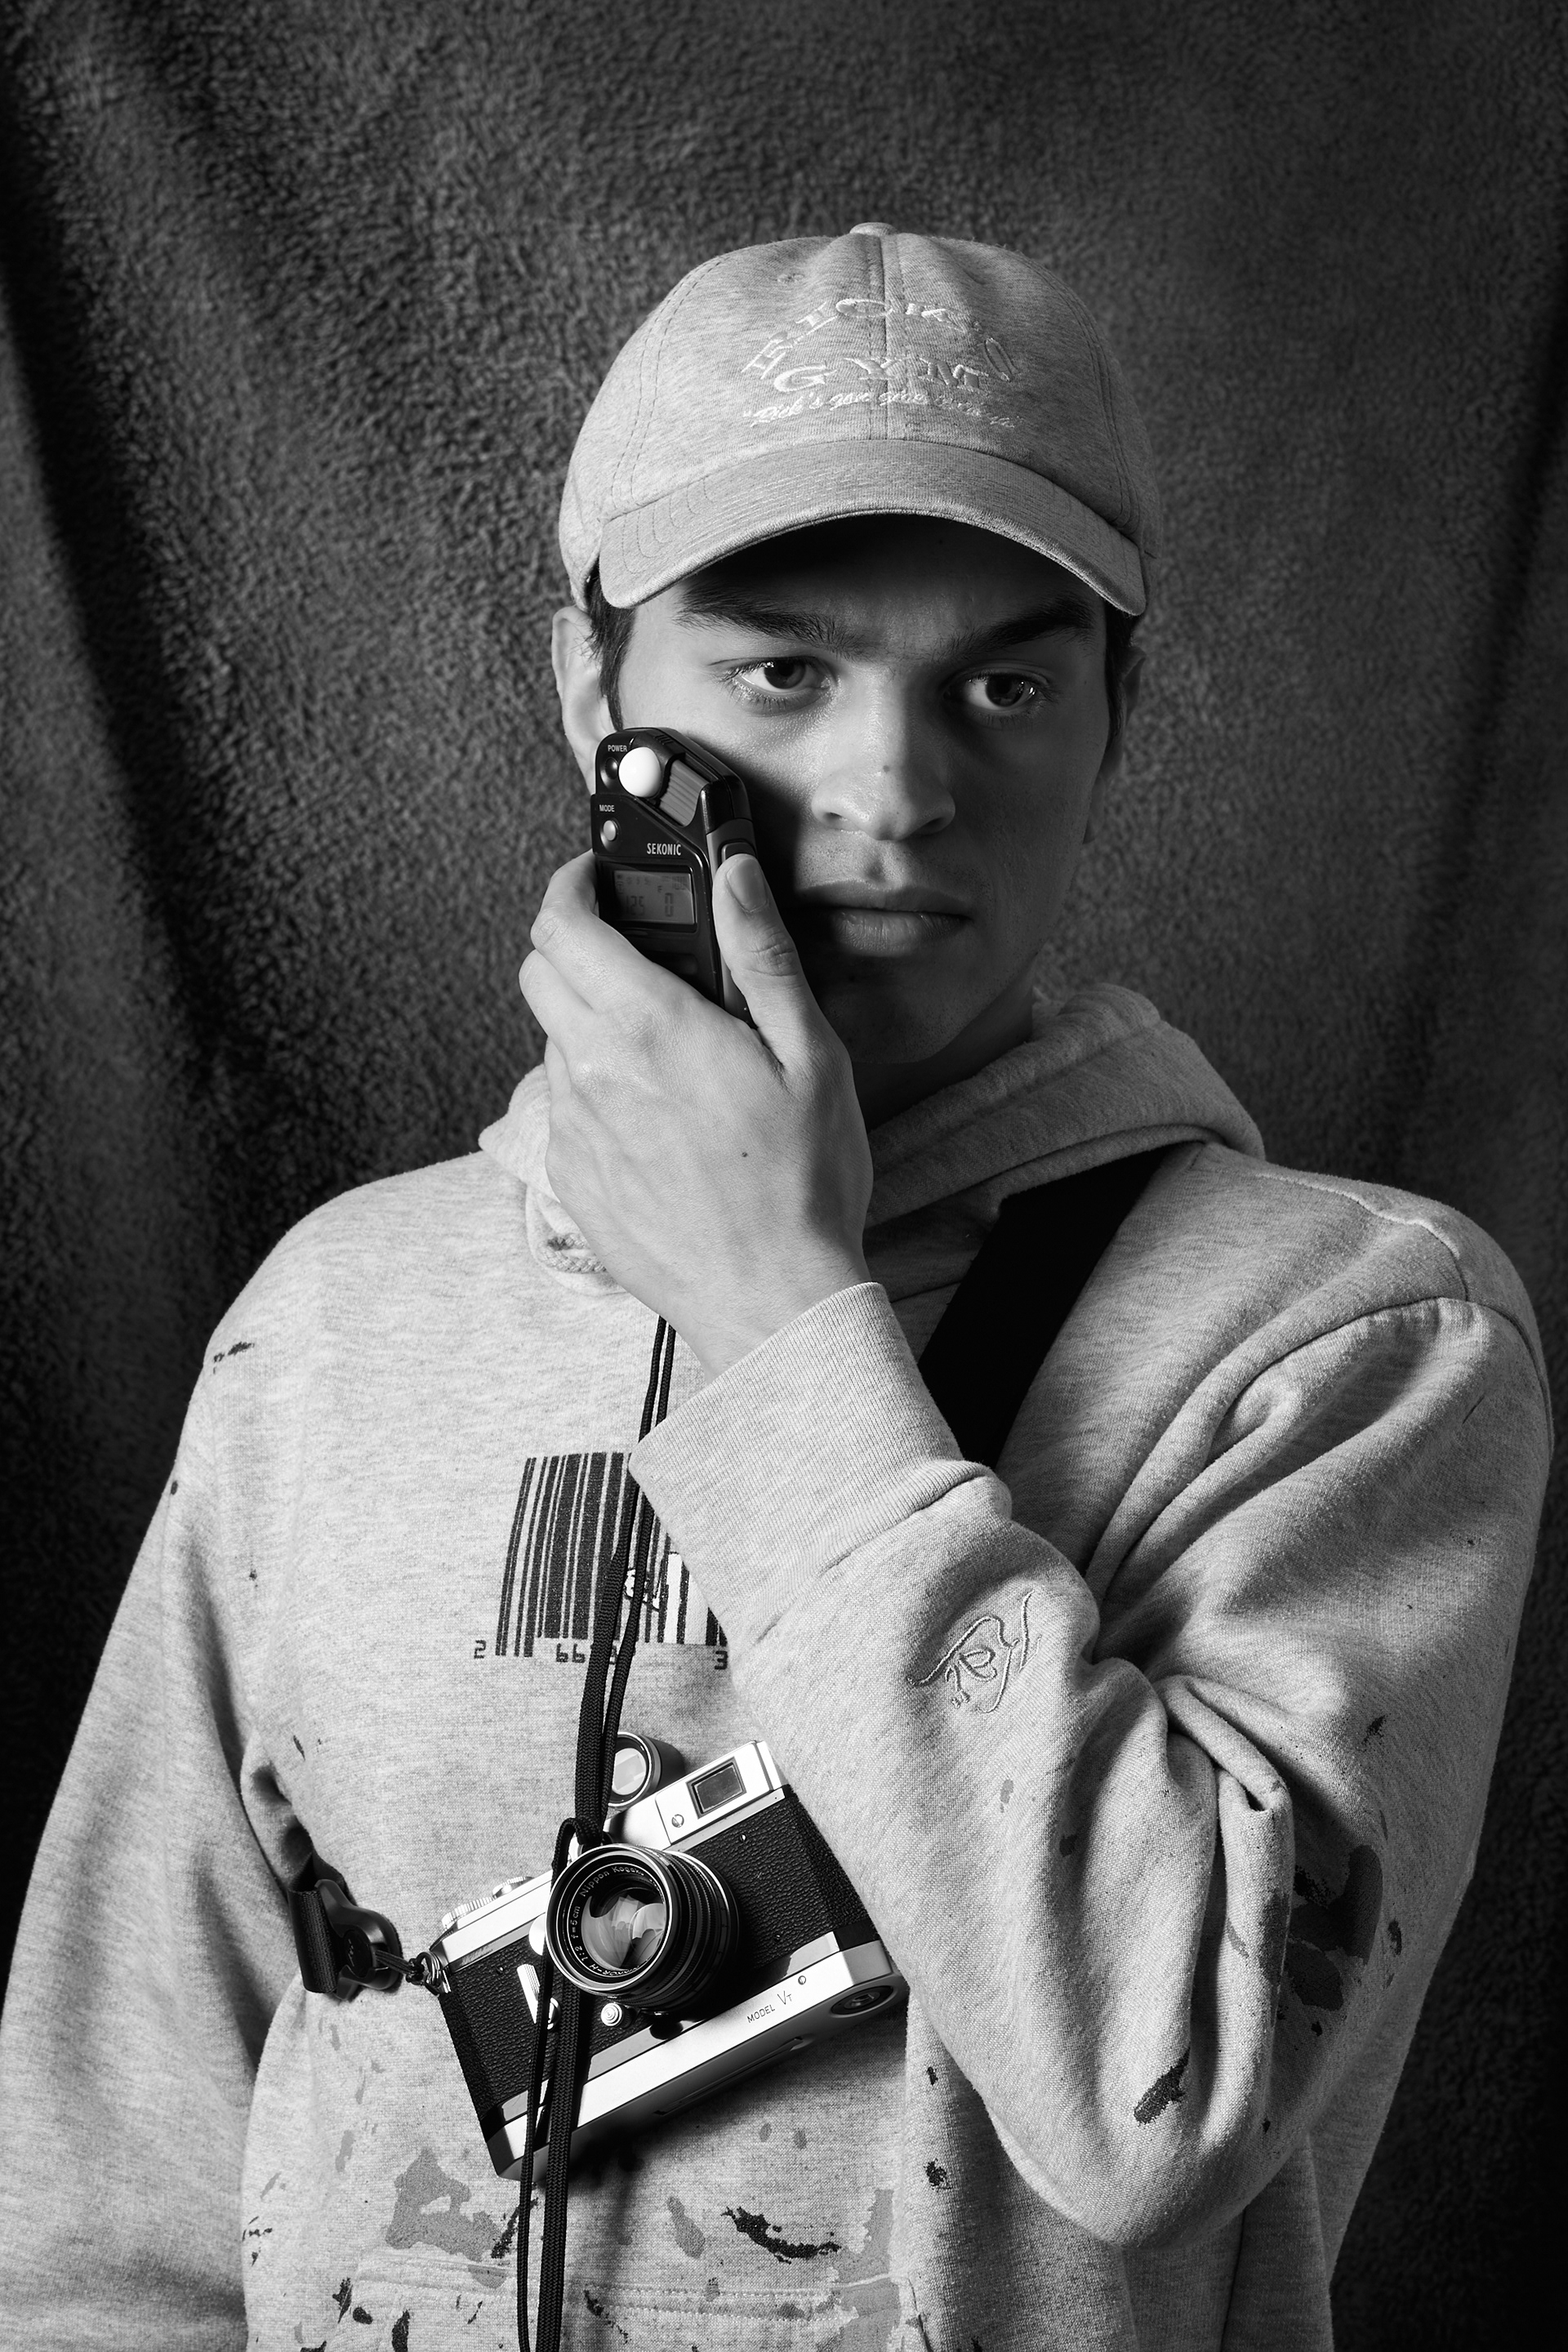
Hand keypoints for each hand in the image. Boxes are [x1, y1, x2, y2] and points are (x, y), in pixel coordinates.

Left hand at [519, 851, 872, 1377]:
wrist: (773, 1304)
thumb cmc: (803, 1183)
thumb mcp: (811, 1054)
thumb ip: (760, 954)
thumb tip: (732, 873)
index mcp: (650, 1028)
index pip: (560, 925)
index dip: (570, 886)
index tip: (595, 879)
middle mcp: (593, 1073)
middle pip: (539, 974)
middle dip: (576, 945)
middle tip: (636, 953)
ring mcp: (575, 1131)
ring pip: (554, 1041)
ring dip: (591, 1022)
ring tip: (667, 1049)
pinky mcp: (572, 1179)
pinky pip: (566, 1107)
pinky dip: (597, 1089)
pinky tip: (658, 1117)